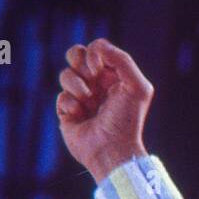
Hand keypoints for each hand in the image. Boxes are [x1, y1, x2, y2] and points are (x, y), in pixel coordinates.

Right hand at [56, 38, 153, 182]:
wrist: (112, 150)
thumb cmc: (128, 120)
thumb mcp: (137, 87)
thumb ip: (122, 60)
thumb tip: (96, 48)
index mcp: (114, 77)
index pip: (96, 49)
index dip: (94, 54)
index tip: (99, 70)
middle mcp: (97, 86)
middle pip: (76, 54)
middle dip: (79, 62)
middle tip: (91, 78)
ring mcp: (81, 98)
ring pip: (66, 74)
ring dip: (77, 86)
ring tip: (89, 103)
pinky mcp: (68, 112)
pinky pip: (61, 96)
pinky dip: (71, 104)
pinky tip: (81, 116)